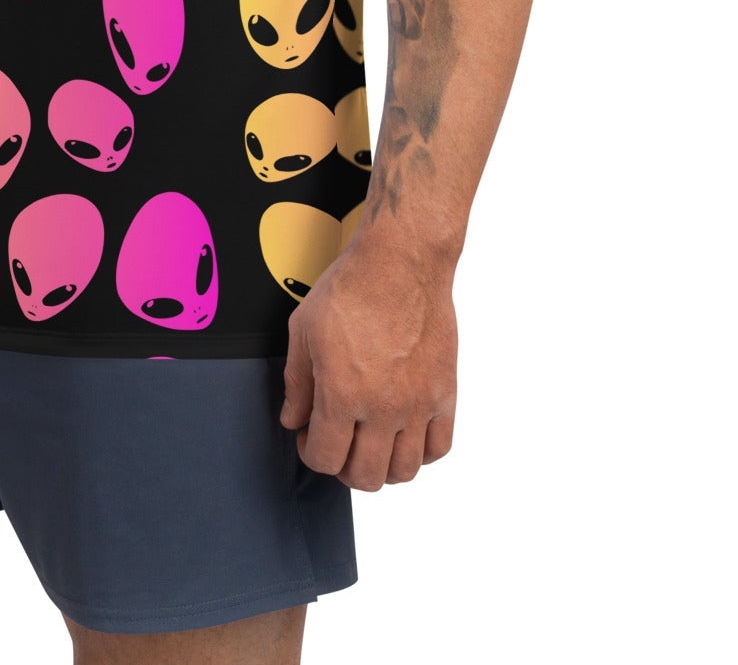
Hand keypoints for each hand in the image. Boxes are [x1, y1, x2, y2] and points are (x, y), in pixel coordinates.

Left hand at [278, 227, 457, 489]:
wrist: (400, 261)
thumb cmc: (352, 287)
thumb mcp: (303, 330)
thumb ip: (296, 383)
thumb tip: (294, 419)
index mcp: (342, 393)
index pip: (325, 459)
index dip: (310, 453)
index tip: (309, 437)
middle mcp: (382, 407)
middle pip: (365, 476)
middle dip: (344, 467)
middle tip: (339, 443)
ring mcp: (418, 403)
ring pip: (404, 470)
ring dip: (383, 466)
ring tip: (371, 443)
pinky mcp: (444, 392)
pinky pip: (440, 447)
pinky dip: (422, 452)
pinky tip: (405, 434)